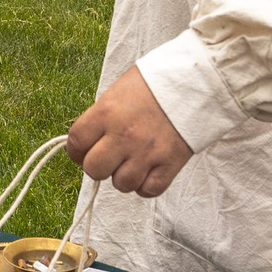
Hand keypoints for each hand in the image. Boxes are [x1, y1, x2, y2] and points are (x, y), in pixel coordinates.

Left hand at [65, 68, 193, 197]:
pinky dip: (146, 185)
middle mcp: (124, 134)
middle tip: (110, 157)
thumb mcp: (119, 91)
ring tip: (133, 161)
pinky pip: (148, 190)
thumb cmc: (155, 82)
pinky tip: (149, 169)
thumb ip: (101, 118)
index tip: (83, 151)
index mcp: (106, 112)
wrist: (196, 81)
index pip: (76, 142)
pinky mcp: (170, 164)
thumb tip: (88, 142)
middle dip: (98, 166)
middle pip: (94, 170)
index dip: (76, 151)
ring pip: (122, 184)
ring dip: (124, 176)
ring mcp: (147, 152)